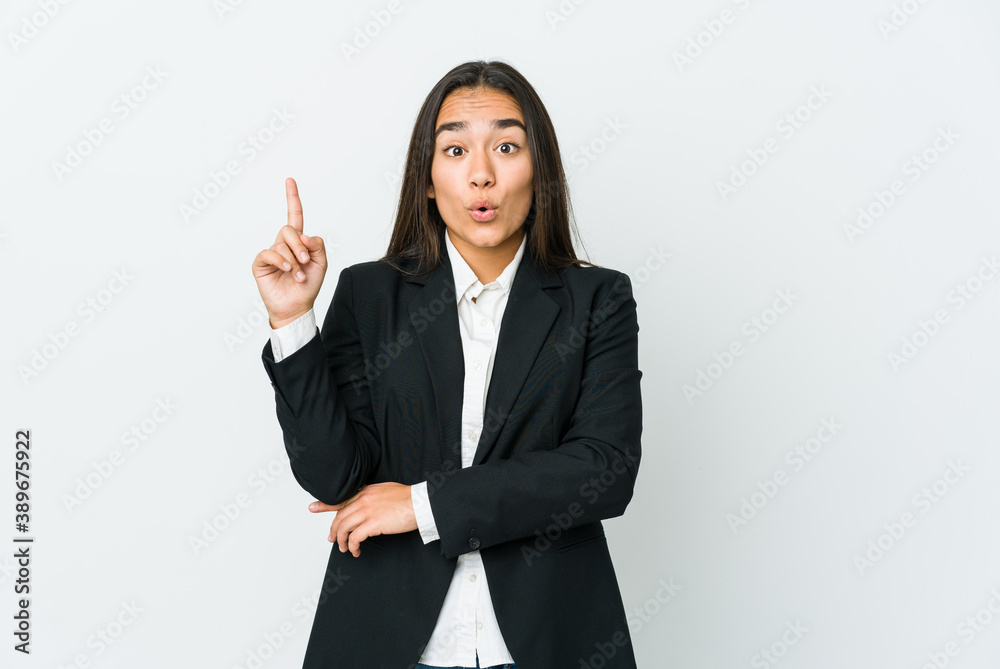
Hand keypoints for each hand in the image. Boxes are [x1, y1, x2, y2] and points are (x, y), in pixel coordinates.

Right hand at [251, 177, 328, 327]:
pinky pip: (269, 253)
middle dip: (300, 245)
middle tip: (306, 262)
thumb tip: (304, 235)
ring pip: (282, 243)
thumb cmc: (308, 285)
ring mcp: (271, 253)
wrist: (297, 306)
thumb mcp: (321, 263)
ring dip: (294, 260)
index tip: (290, 180)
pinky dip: (281, 261)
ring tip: (298, 275)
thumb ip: (317, 245)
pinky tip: (287, 271)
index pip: (294, 216)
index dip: (292, 198)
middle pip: (289, 229)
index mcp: (298, 242)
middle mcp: (283, 244)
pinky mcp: (261, 263)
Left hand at [309, 483, 417, 556]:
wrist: (420, 503)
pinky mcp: (373, 524)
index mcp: (366, 491)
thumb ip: (373, 494)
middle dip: (334, 530)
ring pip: (344, 528)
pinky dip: (352, 546)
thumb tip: (366, 501)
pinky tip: (356, 551)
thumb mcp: (386, 489)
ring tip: (344, 548)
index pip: (342, 498)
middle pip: (340, 516)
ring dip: (342, 541)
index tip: (313, 507)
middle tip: (332, 539)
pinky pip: (355, 537)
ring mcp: (367, 511)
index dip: (326, 504)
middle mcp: (363, 499)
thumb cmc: (408, 498)